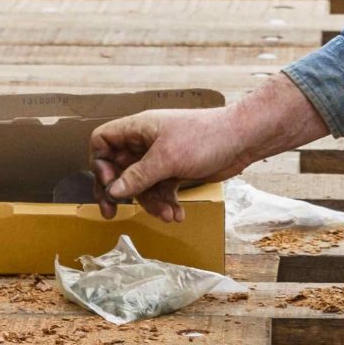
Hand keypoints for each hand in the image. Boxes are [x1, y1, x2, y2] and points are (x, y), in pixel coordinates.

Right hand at [90, 74, 326, 219]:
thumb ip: (138, 176)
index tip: (111, 182)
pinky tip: (178, 215)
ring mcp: (161, 158)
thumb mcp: (167, 158)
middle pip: (118, 168)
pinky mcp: (176, 171)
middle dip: (118, 192)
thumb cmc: (205, 138)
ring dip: (150, 203)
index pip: (103, 141)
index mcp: (139, 129)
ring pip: (140, 185)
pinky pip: (160, 191)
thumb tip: (113, 191)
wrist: (243, 140)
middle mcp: (145, 143)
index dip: (100, 163)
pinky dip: (166, 203)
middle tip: (111, 213)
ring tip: (167, 215)